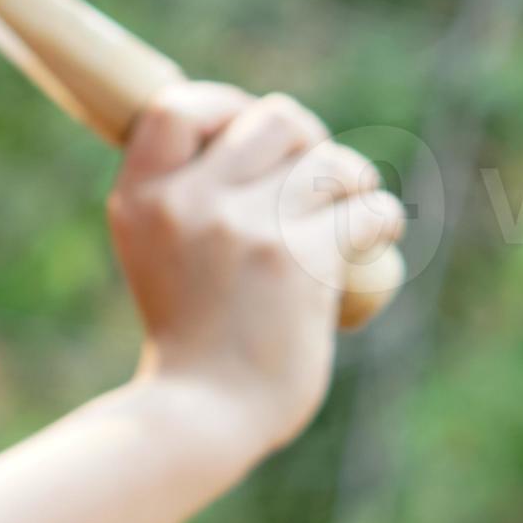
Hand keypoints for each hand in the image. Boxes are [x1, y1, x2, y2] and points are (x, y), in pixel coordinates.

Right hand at [108, 82, 407, 454]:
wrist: (200, 418)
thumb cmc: (189, 344)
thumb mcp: (156, 255)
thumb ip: (184, 201)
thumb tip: (249, 137)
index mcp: (142, 196)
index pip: (177, 105)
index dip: (226, 106)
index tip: (251, 135)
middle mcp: (190, 201)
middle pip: (275, 120)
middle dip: (309, 140)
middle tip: (318, 179)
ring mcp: (246, 228)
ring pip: (330, 162)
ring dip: (354, 179)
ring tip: (355, 204)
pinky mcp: (300, 261)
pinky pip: (366, 209)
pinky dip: (381, 219)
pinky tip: (379, 233)